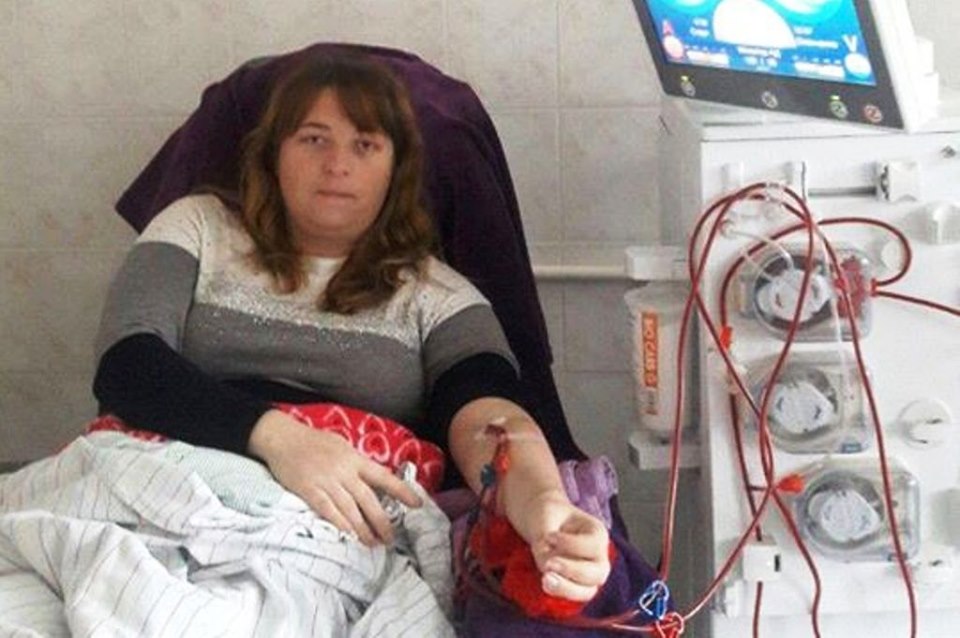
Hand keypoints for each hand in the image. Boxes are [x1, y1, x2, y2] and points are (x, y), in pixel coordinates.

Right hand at [249, 410, 421, 545]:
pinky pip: (327, 509)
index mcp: (355, 459)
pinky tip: (348, 535)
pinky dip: (340, 523)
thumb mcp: (341, 446)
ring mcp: (326, 480)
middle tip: (391, 538)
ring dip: (363, 529)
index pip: (383, 477)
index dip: (401, 491)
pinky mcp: (308, 489)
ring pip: (350, 509)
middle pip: (368, 499)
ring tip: (372, 543)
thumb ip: (356, 463)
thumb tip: (373, 479)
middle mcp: (344, 470)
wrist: (283, 437)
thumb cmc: (313, 441)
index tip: (417, 504)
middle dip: (381, 521)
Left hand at [520, 491, 611, 601]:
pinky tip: (545, 583)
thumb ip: (545, 541)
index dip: (571, 544)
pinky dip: (560, 592)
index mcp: (597, 533)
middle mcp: (599, 557)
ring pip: (588, 591)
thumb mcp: (546, 519)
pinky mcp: (577, 586)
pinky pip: (574, 596)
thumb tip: (546, 567)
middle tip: (549, 563)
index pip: (594, 545)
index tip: (549, 536)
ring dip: (567, 587)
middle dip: (572, 570)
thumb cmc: (549, 516)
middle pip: (597, 573)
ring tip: (545, 579)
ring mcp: (590, 574)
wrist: (545, 521)